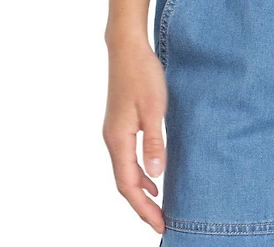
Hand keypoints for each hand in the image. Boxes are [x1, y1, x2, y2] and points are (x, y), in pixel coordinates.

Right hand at [102, 38, 167, 234]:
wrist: (127, 48)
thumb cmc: (142, 74)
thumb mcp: (153, 108)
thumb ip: (155, 142)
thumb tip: (157, 176)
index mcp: (118, 139)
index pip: (128, 185)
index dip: (143, 208)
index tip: (159, 224)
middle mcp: (112, 139)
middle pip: (124, 183)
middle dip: (141, 205)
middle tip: (161, 221)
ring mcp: (114, 132)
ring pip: (124, 171)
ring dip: (140, 190)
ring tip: (158, 206)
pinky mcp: (120, 123)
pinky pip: (127, 158)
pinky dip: (139, 173)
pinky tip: (153, 175)